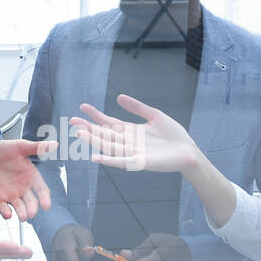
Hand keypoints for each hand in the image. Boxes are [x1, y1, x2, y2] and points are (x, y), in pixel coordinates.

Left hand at [0, 139, 57, 219]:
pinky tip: (8, 214)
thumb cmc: (2, 149)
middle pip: (31, 202)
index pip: (41, 190)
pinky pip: (3, 208)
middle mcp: (23, 189)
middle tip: (31, 213)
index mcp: (31, 177)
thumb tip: (55, 144)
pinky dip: (6, 213)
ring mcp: (10, 195)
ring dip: (22, 213)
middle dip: (32, 208)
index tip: (46, 205)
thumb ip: (36, 148)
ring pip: (19, 208)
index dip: (44, 198)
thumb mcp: (20, 146)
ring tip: (23, 217)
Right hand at [70, 95, 200, 173]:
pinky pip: (121, 162)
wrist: (188, 151)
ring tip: (79, 134)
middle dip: (89, 128)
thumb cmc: (173, 135)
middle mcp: (128, 142)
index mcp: (131, 131)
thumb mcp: (154, 115)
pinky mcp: (140, 163)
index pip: (109, 122)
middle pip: (104, 134)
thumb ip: (137, 107)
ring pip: (109, 146)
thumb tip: (118, 97)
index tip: (82, 107)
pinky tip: (96, 157)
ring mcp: (133, 153)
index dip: (95, 115)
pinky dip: (108, 160)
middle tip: (72, 121)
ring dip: (94, 141)